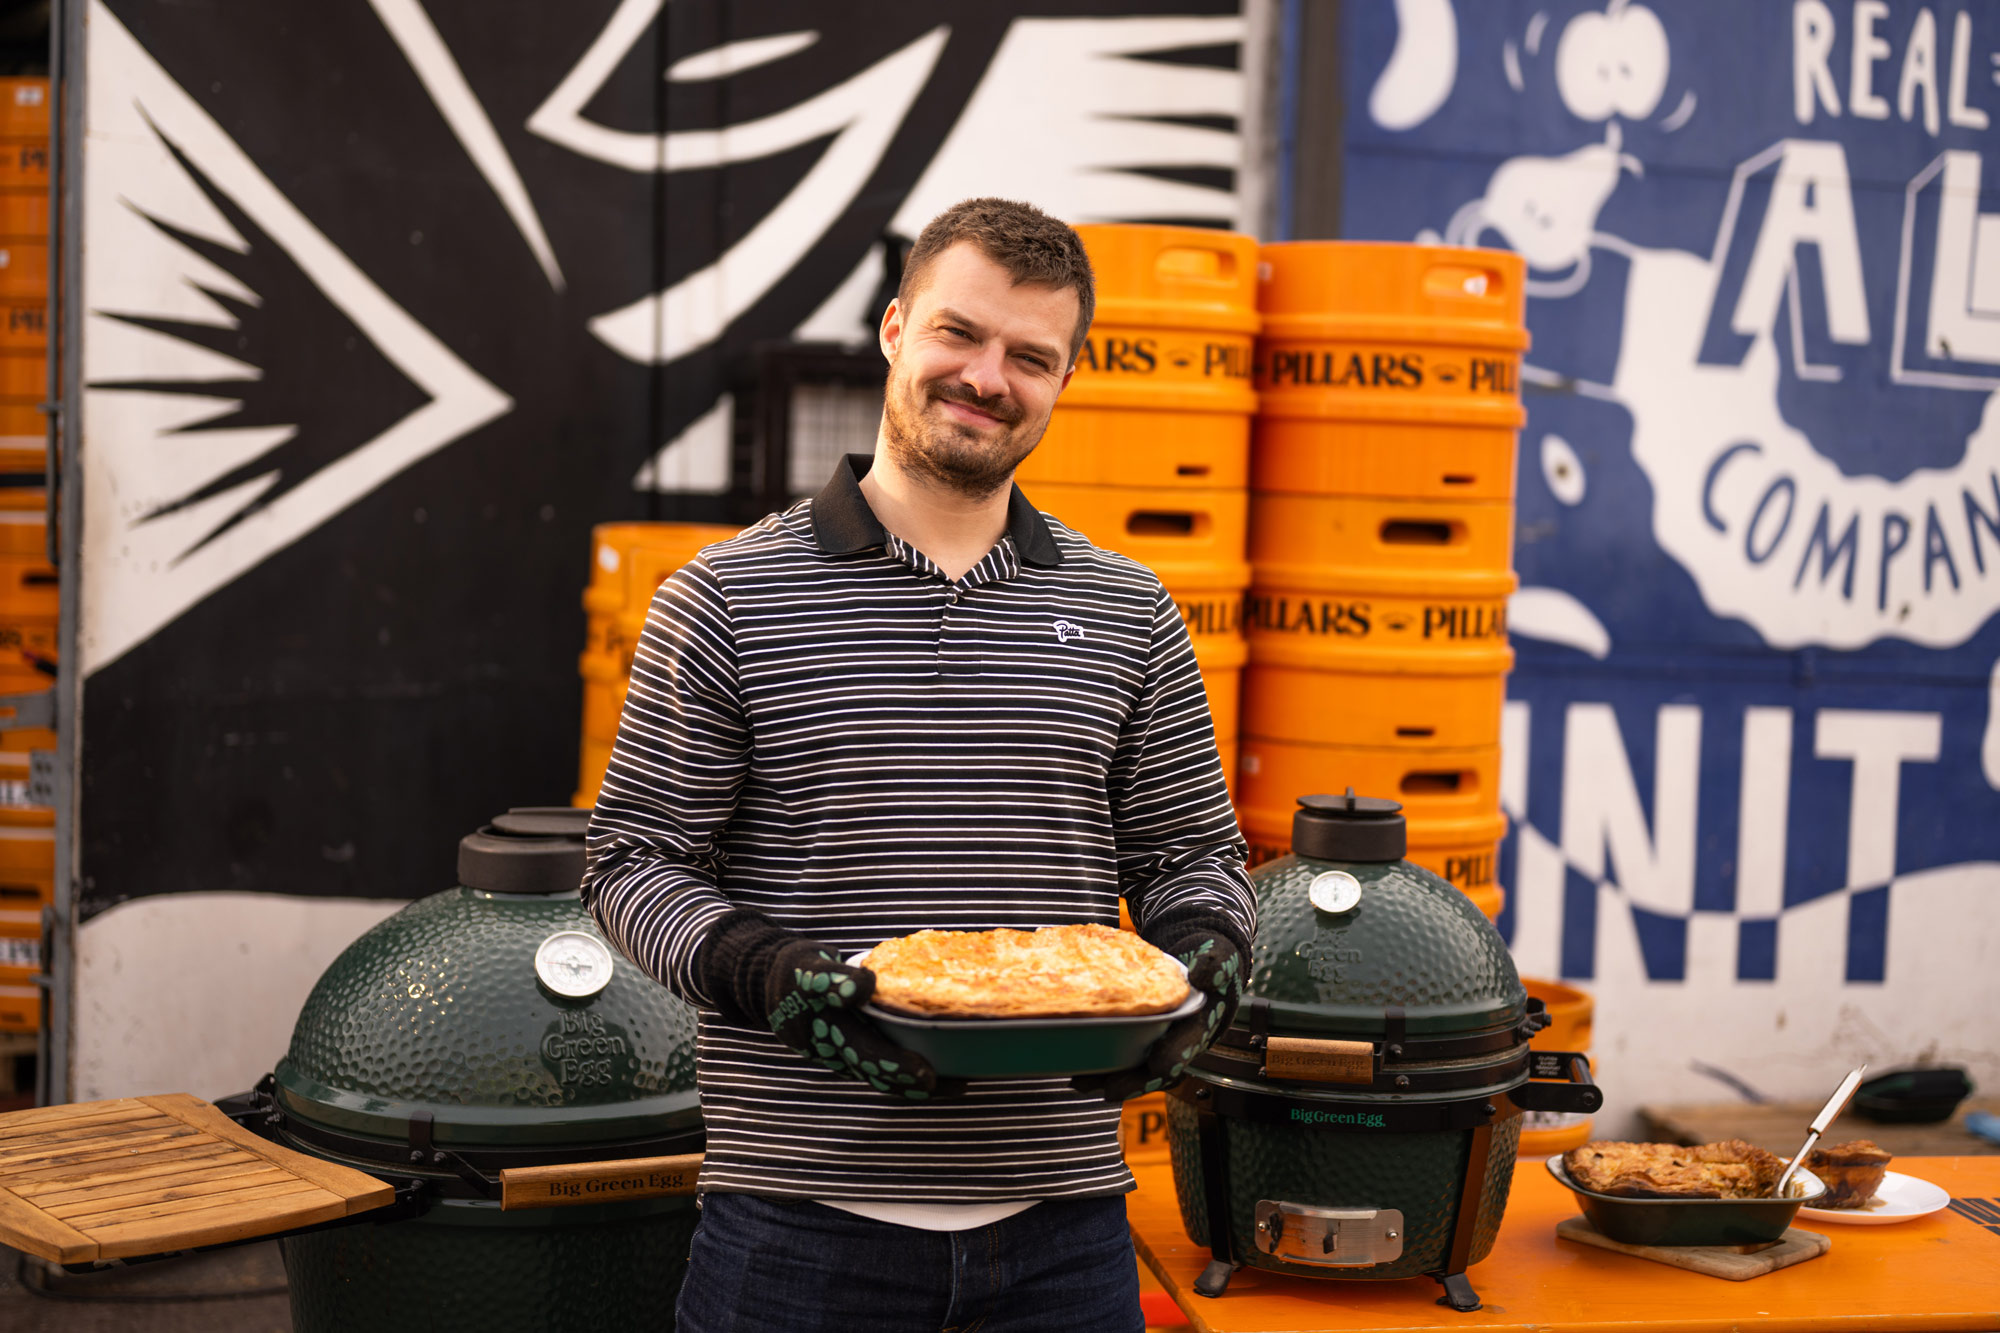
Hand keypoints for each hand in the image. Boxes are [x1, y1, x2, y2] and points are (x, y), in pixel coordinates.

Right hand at [700, 911, 961, 1099]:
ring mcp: (841, 1056)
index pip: (862, 1052)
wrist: (771, 987)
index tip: (922, 1074)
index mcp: (824, 1027)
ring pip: (881, 1077)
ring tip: (957, 1085)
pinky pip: (882, 1072)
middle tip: (943, 1082)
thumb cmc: (796, 972)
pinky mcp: (850, 1057)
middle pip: (874, 1070)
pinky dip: (910, 1079)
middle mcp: (834, 1048)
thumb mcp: (807, 967)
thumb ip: (834, 977)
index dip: (891, 1061)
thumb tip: (865, 986)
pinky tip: (945, 1074)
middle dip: (908, 1078)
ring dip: (916, 1086)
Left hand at [1073, 924, 1243, 1102]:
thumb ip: (1213, 965)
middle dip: (1134, 1082)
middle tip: (1108, 1089)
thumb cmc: (1212, 962)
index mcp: (1202, 1024)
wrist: (1202, 960)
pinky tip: (1079, 1065)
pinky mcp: (1144, 1036)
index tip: (1158, 1065)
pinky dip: (1103, 1063)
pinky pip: (1124, 1055)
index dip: (1174, 1057)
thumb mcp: (1218, 958)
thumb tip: (1203, 973)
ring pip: (1136, 1068)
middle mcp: (1180, 1040)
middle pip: (1158, 1071)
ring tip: (1081, 1081)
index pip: (1188, 1046)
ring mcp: (1161, 1041)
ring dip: (1110, 1078)